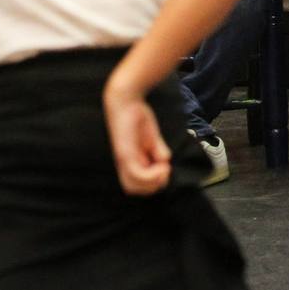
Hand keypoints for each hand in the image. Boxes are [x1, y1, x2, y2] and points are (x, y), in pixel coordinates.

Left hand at [103, 79, 171, 195]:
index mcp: (129, 159)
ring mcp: (124, 158)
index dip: (151, 184)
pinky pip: (137, 173)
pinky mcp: (126, 152)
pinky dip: (152, 175)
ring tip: (164, 168)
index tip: (164, 171)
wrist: (126, 99)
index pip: (135, 184)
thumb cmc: (137, 115)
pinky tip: (163, 164)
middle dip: (152, 186)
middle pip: (133, 189)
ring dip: (153, 182)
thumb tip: (165, 162)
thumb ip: (157, 150)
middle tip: (165, 172)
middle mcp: (123, 162)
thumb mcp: (151, 136)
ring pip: (133, 185)